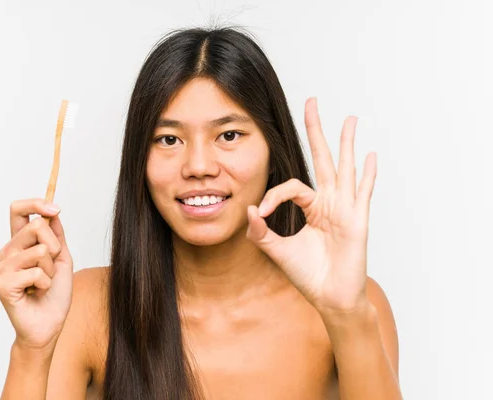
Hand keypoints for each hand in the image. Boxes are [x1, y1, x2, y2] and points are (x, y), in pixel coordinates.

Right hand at [0, 198, 73, 349]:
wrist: (49, 325)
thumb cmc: (54, 295)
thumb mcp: (62, 259)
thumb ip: (56, 236)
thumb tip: (53, 212)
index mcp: (20, 244)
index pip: (18, 211)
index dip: (36, 203)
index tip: (55, 208)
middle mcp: (8, 252)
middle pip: (35, 226)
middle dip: (55, 246)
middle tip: (51, 268)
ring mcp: (3, 268)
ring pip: (40, 251)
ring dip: (51, 270)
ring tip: (43, 285)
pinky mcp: (3, 284)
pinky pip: (36, 272)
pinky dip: (45, 284)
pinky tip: (36, 294)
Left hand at [246, 97, 376, 314]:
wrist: (329, 298)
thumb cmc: (308, 275)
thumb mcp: (278, 251)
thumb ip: (261, 232)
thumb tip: (247, 210)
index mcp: (312, 207)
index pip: (291, 186)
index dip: (272, 197)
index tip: (259, 214)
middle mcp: (330, 202)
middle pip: (322, 159)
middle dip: (316, 130)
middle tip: (311, 102)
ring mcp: (346, 209)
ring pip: (345, 168)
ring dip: (346, 143)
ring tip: (349, 118)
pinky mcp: (357, 220)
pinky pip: (363, 193)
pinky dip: (367, 175)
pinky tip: (368, 155)